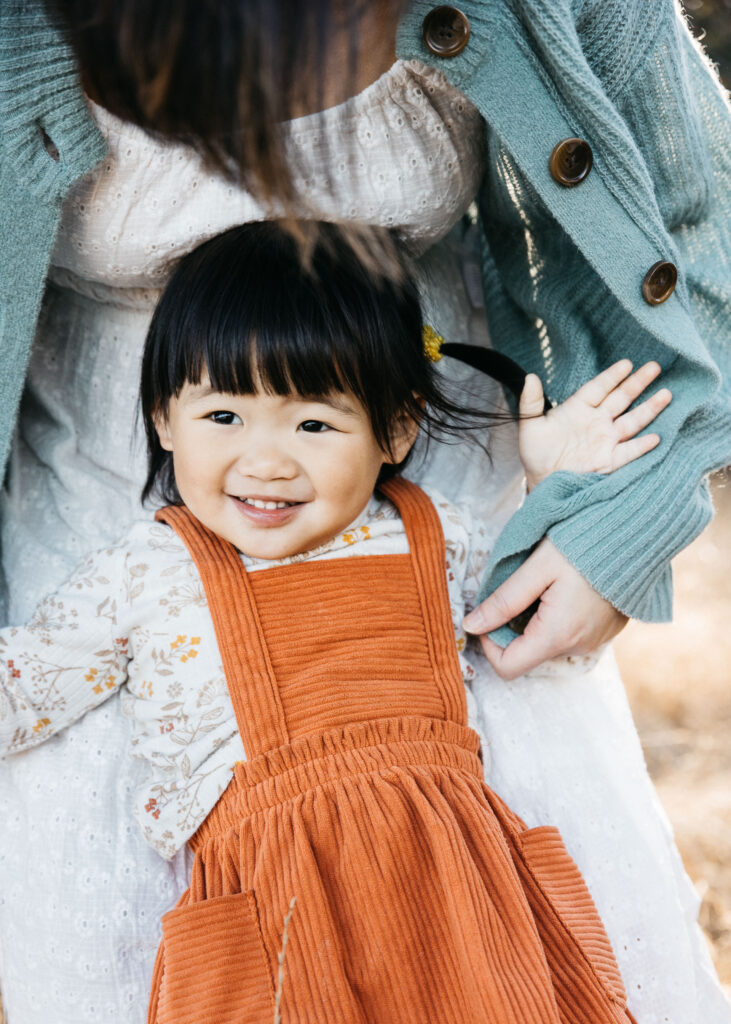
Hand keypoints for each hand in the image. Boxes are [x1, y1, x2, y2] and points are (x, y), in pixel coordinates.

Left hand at [463, 539, 627, 678]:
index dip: (489, 644)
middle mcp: (577, 647)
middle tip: (516, 590)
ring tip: (544, 585)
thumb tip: (470, 625)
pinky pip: (568, 635)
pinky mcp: (604, 632)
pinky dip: (556, 619)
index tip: (490, 613)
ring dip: (534, 622)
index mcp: (556, 635)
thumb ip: (503, 601)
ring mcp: (594, 642)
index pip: (507, 668)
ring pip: (546, 644)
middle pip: (526, 655)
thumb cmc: (584, 546)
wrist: (636, 536)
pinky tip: (563, 589)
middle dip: (511, 628)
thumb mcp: (536, 568)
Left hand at [519, 360, 671, 490]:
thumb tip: (530, 377)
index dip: (612, 376)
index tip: (627, 363)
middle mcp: (596, 421)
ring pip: (631, 421)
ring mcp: (605, 440)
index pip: (598, 388)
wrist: (541, 482)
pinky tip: (656, 437)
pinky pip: (628, 452)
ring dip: (648, 409)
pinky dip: (641, 446)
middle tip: (654, 367)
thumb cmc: (535, 453)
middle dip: (637, 383)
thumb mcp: (530, 427)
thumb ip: (530, 402)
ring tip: (666, 394)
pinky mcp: (608, 460)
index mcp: (578, 409)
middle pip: (621, 399)